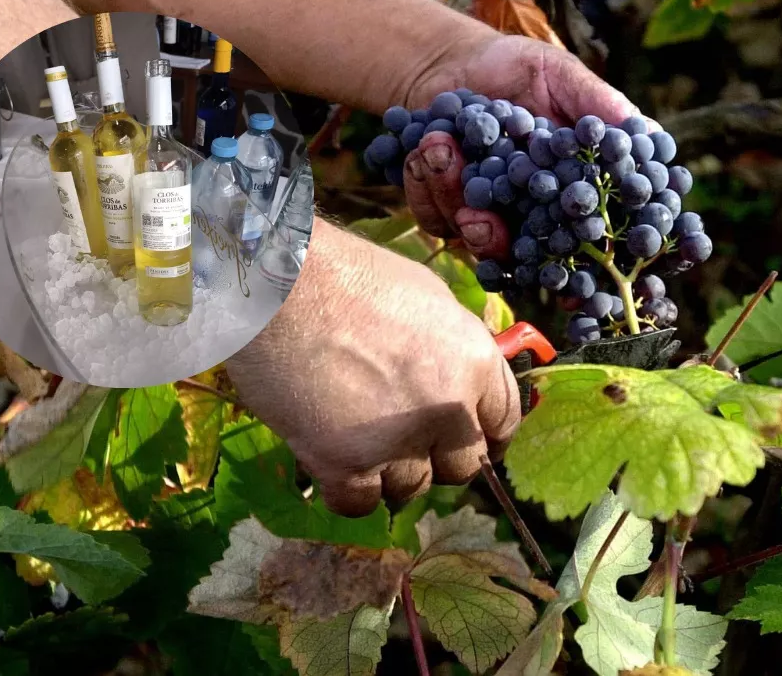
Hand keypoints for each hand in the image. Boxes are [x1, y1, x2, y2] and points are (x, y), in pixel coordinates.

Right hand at [225, 220, 520, 516]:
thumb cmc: (346, 275)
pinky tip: (332, 463)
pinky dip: (348, 492)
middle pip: (462, 466)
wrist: (276, 287)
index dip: (487, 436)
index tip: (470, 443)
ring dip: (388, 473)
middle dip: (436, 457)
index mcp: (475, 360)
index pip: (504, 421)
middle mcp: (448, 408)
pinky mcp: (345, 465)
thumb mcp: (425, 297)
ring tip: (357, 438)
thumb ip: (452, 348)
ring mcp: (398, 441)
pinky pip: (361, 505)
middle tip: (403, 439)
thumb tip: (461, 381)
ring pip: (411, 488)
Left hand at [402, 33, 640, 258]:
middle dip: (494, 237)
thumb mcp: (557, 73)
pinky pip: (434, 217)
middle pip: (524, 255)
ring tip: (439, 147)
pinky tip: (424, 150)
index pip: (583, 229)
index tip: (559, 249)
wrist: (451, 62)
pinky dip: (423, 185)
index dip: (577, 249)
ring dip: (451, 194)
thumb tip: (642, 130)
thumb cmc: (516, 66)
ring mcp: (489, 216)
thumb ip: (593, 101)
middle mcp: (533, 213)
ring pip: (472, 237)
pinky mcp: (446, 209)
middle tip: (476, 217)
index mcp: (570, 188)